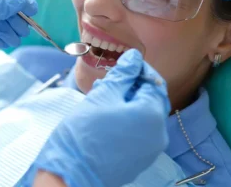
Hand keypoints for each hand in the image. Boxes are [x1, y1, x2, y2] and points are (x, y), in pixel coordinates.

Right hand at [24, 50, 170, 186]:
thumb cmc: (86, 130)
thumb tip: (135, 57)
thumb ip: (123, 74)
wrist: (71, 173)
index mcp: (153, 114)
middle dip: (130, 85)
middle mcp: (159, 133)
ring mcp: (150, 149)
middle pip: (150, 99)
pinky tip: (105, 115)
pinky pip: (138, 131)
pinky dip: (126, 118)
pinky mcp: (139, 159)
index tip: (121, 63)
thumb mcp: (103, 95)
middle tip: (107, 80)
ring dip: (126, 101)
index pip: (154, 82)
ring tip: (101, 96)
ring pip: (143, 115)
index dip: (139, 69)